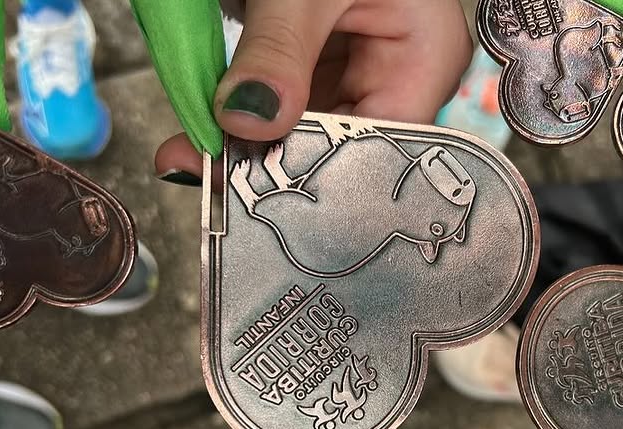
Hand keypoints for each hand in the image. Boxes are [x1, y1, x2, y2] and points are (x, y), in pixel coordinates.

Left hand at [155, 0, 472, 178]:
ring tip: (196, 152)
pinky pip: (284, 102)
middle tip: (205, 171)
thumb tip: (245, 121)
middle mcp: (397, 70)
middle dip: (272, 158)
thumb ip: (277, 49)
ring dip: (251, 140)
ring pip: (304, 128)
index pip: (380, 143)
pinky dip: (246, 113)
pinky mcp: (319, 59)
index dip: (318, 170)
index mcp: (426, 55)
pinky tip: (210, 128)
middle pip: (339, 143)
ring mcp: (357, 66)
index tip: (253, 185)